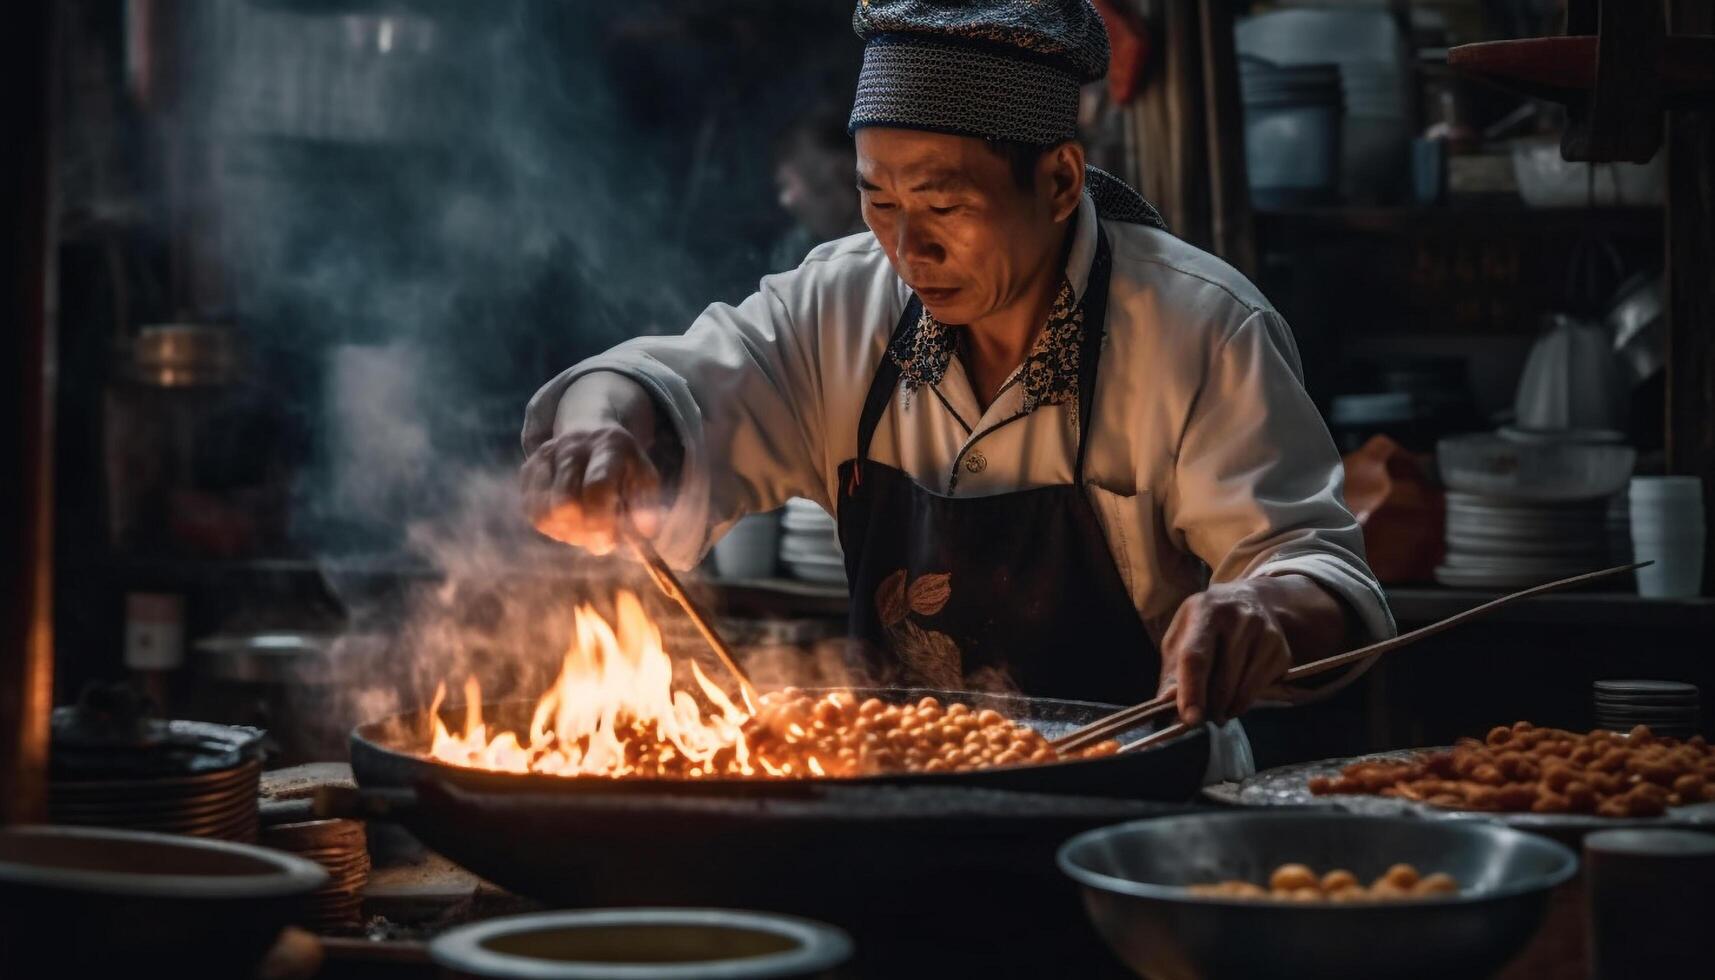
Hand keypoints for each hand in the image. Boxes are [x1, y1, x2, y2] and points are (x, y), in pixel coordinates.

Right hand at [519, 374, 671, 554]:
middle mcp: (572, 446)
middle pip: (565, 503)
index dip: (601, 519)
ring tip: (587, 530)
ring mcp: (546, 456)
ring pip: (544, 513)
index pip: (597, 485)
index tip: (609, 542)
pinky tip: (570, 522)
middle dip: (583, 533)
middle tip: (601, 542)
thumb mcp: (645, 479)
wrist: (591, 432)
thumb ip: (648, 506)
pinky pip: (532, 513)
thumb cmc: (623, 465)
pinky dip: (552, 527)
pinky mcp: (528, 469)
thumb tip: (646, 533)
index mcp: (609, 445)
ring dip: (567, 534)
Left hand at [1156, 579, 1296, 726]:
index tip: (1190, 720)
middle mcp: (1239, 619)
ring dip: (1228, 709)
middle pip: (1223, 681)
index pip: (1196, 657)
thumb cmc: (1205, 624)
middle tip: (1203, 718)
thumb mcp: (1180, 636)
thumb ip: (1172, 672)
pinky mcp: (1281, 650)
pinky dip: (1245, 701)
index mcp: (1205, 611)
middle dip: (1211, 708)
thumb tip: (1166, 704)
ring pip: (1244, 690)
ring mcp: (1265, 634)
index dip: (1192, 691)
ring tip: (1218, 709)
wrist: (1248, 600)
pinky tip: (1238, 692)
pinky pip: (1261, 689)